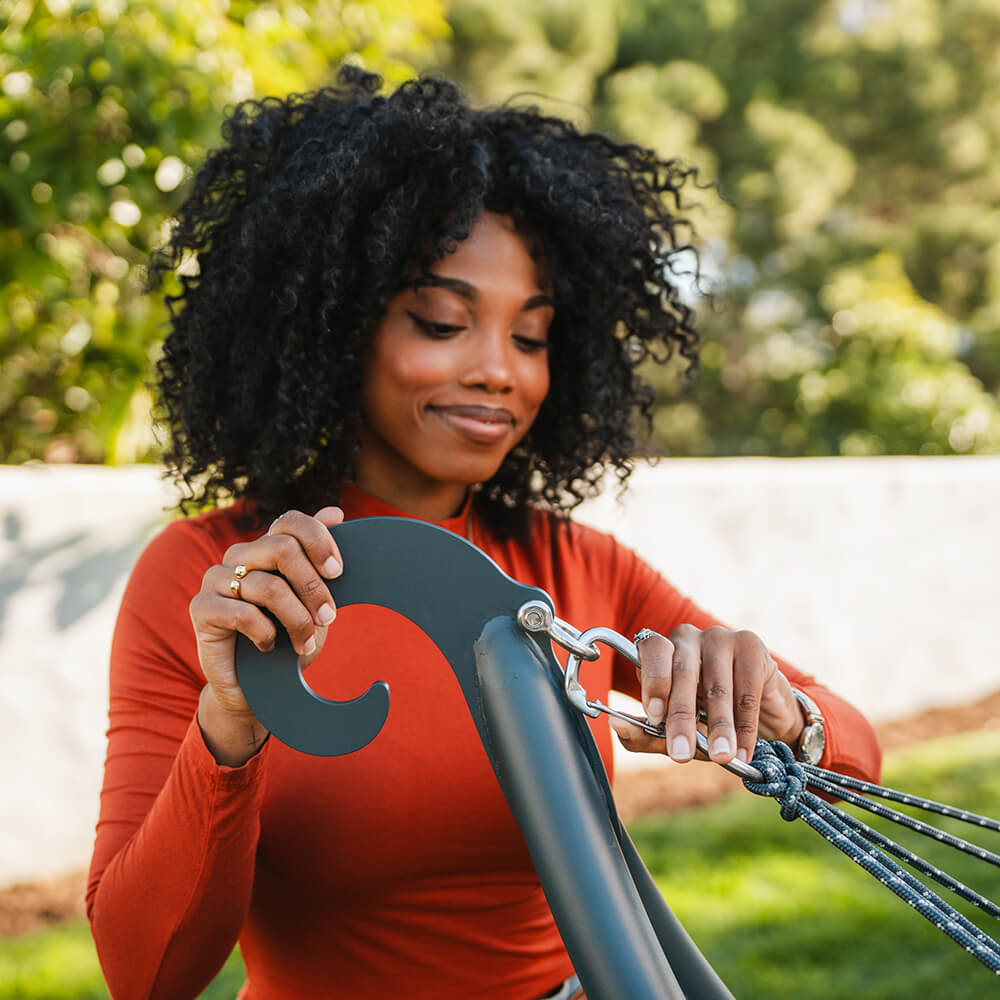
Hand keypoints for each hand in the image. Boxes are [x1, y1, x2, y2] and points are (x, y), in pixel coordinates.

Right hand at [189, 507, 343, 763]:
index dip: (319, 541)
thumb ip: (319, 557)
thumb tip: (335, 511)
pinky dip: (267, 634)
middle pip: (283, 548)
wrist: (257, 686)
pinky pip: (244, 613)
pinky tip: (269, 647)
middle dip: (313, 586)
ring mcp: (216, 579)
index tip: (339, 573)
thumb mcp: (313, 599)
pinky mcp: (202, 608)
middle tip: (330, 618)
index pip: (291, 521)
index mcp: (267, 547)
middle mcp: (240, 555)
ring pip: (269, 586)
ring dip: (297, 620)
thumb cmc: (287, 638)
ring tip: (307, 644)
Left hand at [609, 624, 803, 765]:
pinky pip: (746, 688)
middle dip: (681, 717)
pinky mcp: (751, 645)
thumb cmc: (709, 720)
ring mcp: (720, 637)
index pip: (650, 651)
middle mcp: (687, 637)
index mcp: (662, 650)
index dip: (653, 680)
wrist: (762, 716)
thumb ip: (645, 732)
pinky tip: (743, 751)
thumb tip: (615, 724)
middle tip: (682, 754)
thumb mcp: (676, 731)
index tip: (654, 714)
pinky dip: (745, 724)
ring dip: (719, 726)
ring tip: (721, 757)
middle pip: (682, 671)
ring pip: (716, 684)